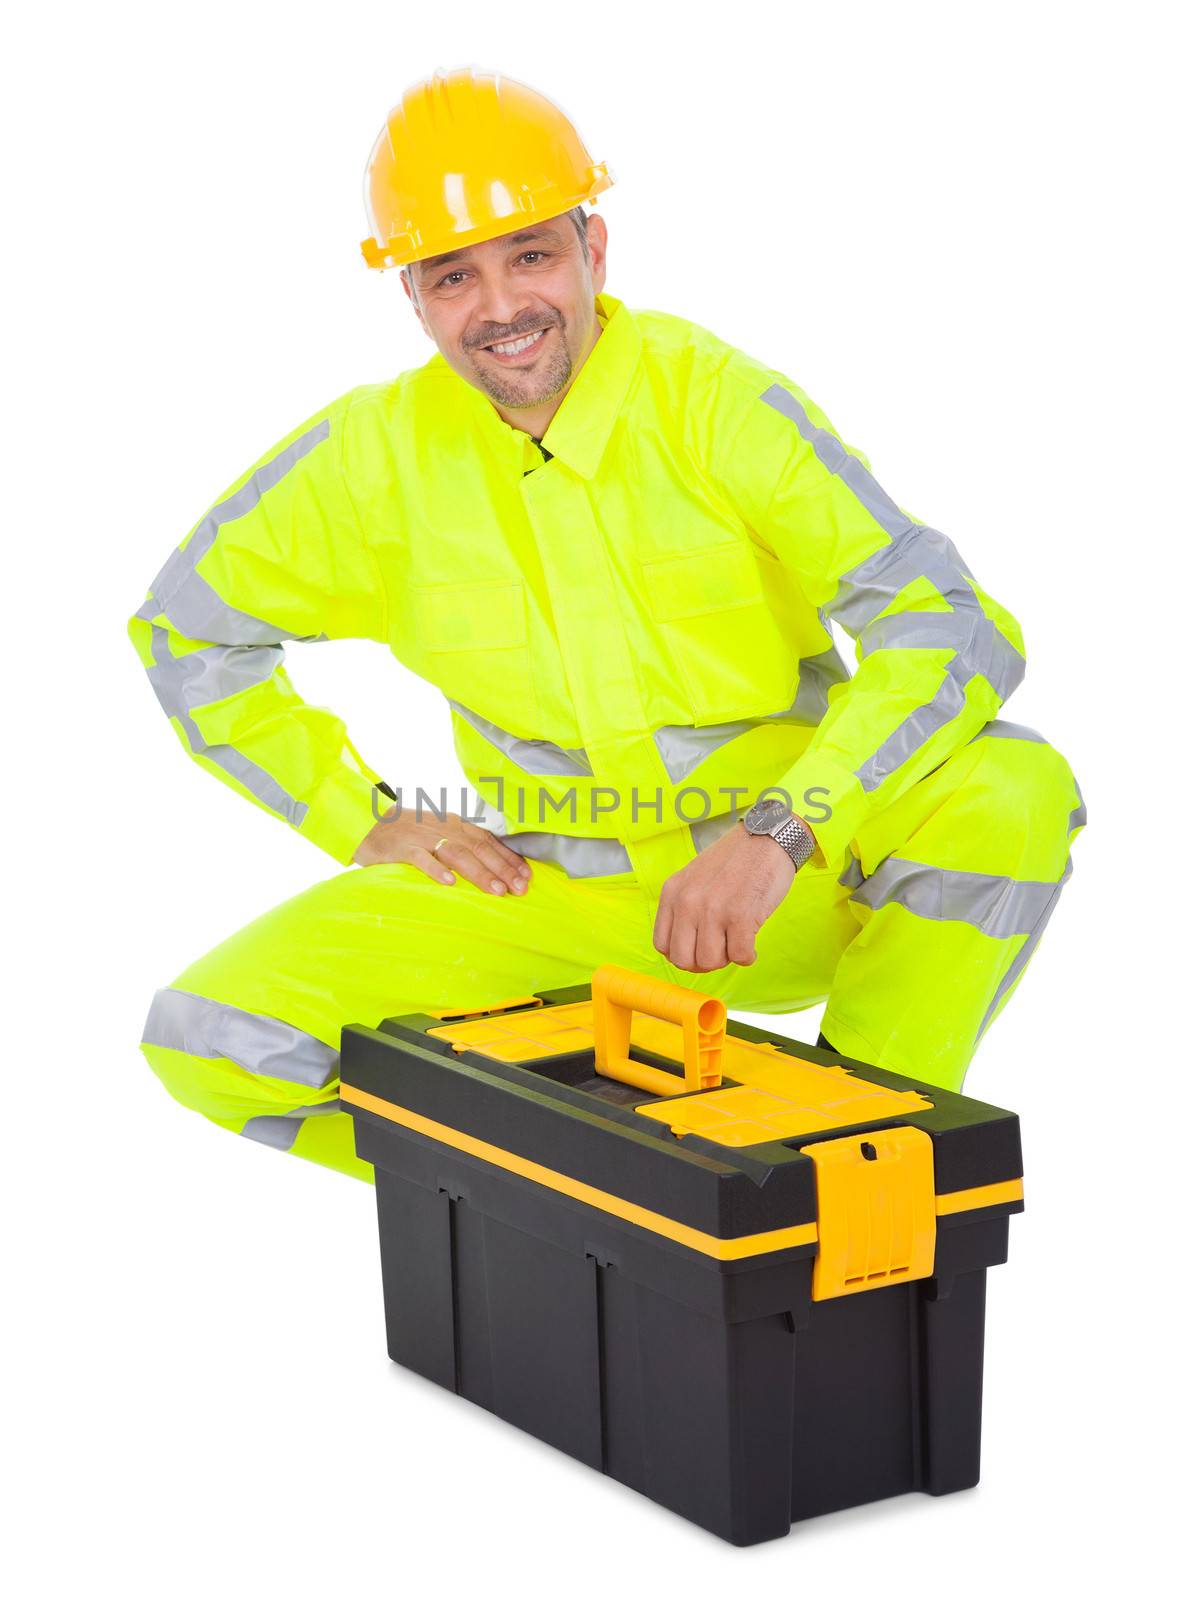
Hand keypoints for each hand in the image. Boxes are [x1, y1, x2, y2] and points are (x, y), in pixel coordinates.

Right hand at [353, 804, 531, 895]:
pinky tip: (449, 883)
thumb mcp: (441, 832)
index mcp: (456, 825)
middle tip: (520, 888)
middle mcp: (445, 828)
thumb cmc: (409, 832)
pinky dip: (436, 870)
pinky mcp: (402, 848)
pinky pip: (421, 858)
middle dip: (502, 869)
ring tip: (496, 890)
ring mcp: (424, 837)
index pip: (489, 841)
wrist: (369, 822)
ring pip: (457, 854)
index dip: (510, 858)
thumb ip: (464, 844)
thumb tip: (494, 866)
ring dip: (479, 873)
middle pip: (479, 848)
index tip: (528, 876)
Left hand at [652, 821, 803, 971]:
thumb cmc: (734, 861)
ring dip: (727, 958)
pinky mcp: (741, 916)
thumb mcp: (695, 879)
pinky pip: (740, 957)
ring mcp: (714, 909)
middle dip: (703, 962)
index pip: (662, 945)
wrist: (767, 838)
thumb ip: (684, 908)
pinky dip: (748, 956)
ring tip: (736, 941)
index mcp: (672, 893)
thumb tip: (686, 949)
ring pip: (710, 962)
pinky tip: (752, 943)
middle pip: (683, 960)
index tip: (699, 948)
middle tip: (720, 949)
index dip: (683, 954)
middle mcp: (688, 902)